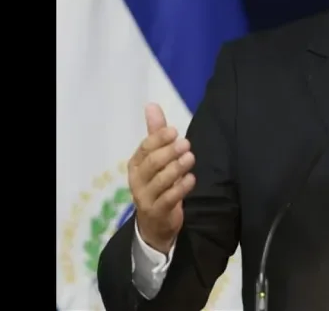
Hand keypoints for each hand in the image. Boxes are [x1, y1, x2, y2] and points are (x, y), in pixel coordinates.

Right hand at [128, 103, 195, 252]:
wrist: (155, 223)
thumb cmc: (157, 184)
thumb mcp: (156, 158)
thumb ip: (155, 133)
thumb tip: (151, 105)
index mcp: (136, 164)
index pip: (145, 148)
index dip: (159, 139)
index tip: (175, 131)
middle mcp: (137, 180)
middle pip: (152, 163)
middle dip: (169, 152)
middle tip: (186, 143)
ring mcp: (145, 197)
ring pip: (161, 181)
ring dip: (177, 168)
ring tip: (190, 158)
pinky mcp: (157, 211)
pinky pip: (169, 199)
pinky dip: (181, 187)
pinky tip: (191, 178)